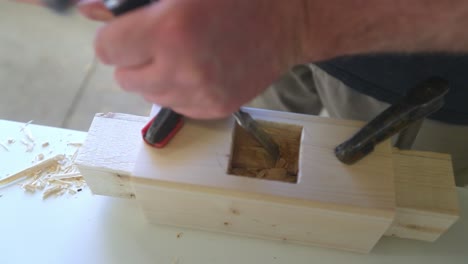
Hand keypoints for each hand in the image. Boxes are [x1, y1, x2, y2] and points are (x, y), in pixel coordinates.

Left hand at [82, 0, 305, 118]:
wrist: (287, 20)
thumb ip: (133, 2)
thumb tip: (90, 11)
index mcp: (169, 30)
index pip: (106, 50)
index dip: (116, 39)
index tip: (128, 34)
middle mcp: (182, 68)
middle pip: (124, 79)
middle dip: (135, 59)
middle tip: (159, 43)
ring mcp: (200, 94)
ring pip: (150, 95)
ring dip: (156, 77)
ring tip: (182, 56)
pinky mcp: (215, 109)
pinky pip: (176, 106)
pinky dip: (180, 91)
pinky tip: (199, 70)